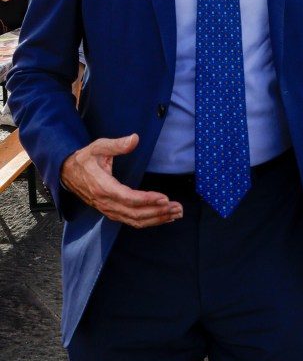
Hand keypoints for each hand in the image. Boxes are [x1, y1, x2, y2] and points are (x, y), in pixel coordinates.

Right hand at [60, 134, 183, 227]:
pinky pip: (131, 221)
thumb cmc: (84, 159)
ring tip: (175, 214)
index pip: (128, 198)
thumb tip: (134, 139)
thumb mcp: (98, 147)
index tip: (164, 198)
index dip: (147, 200)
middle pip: (135, 213)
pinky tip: (162, 218)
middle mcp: (106, 202)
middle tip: (177, 208)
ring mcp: (108, 209)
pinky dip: (148, 221)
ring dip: (156, 219)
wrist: (67, 172)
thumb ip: (116, 144)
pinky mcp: (111, 211)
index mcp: (103, 187)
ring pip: (134, 220)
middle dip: (158, 212)